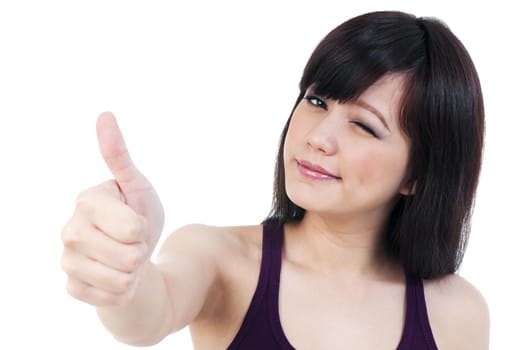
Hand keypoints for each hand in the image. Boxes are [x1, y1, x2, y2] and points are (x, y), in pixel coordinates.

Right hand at [61, 112, 164, 305]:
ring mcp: (67, 260)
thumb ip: (119, 156)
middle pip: (129, 255)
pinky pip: (113, 296)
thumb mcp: (138, 187)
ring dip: (134, 272)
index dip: (145, 229)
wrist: (133, 257)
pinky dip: (125, 290)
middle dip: (142, 251)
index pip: (133, 228)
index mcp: (87, 200)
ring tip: (126, 259)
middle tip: (133, 243)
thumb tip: (104, 114)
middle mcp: (70, 229)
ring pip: (121, 279)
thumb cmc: (138, 216)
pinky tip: (116, 276)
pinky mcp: (72, 286)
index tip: (136, 220)